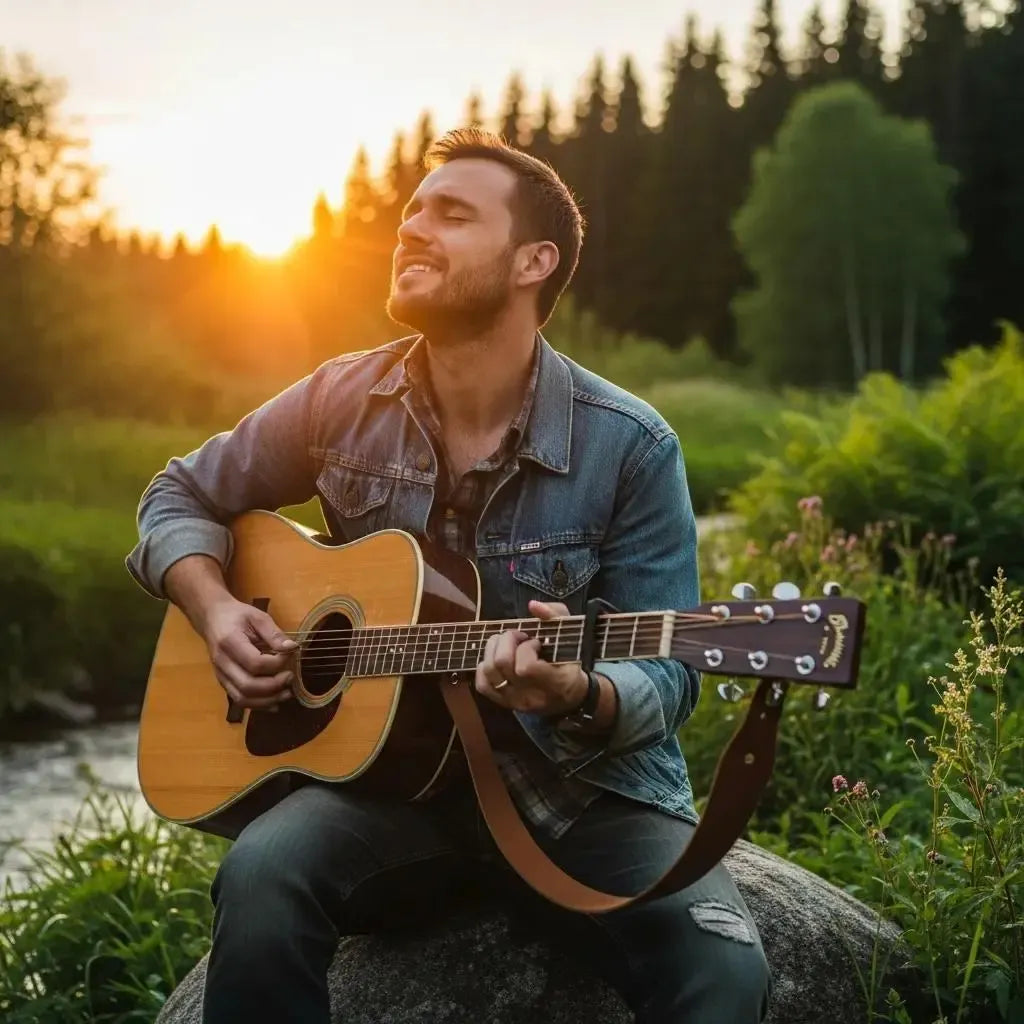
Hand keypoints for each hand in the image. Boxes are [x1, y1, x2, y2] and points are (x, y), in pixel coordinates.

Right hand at [202, 597, 298, 708]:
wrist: (211, 618)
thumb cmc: (237, 615)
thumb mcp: (258, 617)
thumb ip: (274, 634)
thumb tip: (292, 649)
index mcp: (229, 642)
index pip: (255, 663)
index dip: (276, 663)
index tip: (290, 655)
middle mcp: (222, 663)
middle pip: (248, 685)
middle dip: (274, 686)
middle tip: (290, 677)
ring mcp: (221, 675)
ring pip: (242, 698)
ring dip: (267, 701)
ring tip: (286, 694)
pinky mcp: (223, 682)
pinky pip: (239, 699)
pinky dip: (258, 704)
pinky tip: (274, 703)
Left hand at [475, 600, 587, 715]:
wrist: (571, 695)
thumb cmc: (570, 662)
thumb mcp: (572, 635)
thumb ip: (555, 616)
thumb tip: (533, 605)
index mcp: (554, 682)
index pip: (526, 667)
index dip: (526, 648)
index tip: (536, 642)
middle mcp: (531, 695)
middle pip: (502, 664)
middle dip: (507, 641)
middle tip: (519, 637)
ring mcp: (515, 701)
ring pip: (488, 671)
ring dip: (494, 649)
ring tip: (507, 644)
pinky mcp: (504, 702)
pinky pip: (482, 685)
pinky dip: (484, 667)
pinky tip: (497, 659)